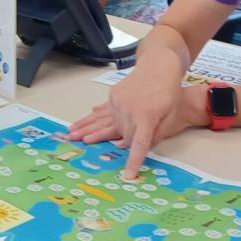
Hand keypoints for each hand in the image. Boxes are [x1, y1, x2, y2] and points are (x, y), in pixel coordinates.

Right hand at [68, 50, 207, 178]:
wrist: (160, 66)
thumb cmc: (169, 92)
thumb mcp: (169, 115)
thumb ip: (155, 134)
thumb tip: (135, 146)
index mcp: (146, 118)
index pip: (139, 144)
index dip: (134, 161)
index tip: (128, 175)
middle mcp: (129, 111)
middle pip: (118, 134)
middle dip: (105, 142)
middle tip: (83, 148)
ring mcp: (119, 102)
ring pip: (102, 120)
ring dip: (87, 128)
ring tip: (71, 134)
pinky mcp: (115, 95)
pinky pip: (103, 109)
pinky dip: (93, 115)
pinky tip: (84, 118)